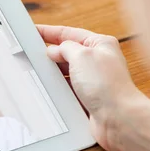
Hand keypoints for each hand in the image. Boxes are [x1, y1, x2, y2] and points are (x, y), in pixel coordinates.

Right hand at [37, 25, 146, 150]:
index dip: (50, 32)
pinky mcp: (89, 99)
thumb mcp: (81, 56)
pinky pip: (68, 92)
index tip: (34, 31)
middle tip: (31, 53)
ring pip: (66, 74)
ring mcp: (93, 82)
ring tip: (38, 73)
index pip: (70, 33)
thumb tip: (54, 50)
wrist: (118, 118)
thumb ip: (65, 49)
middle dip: (51, 54)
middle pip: (68, 54)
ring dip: (54, 75)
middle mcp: (98, 62)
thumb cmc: (107, 85)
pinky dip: (59, 91)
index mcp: (100, 44)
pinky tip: (49, 90)